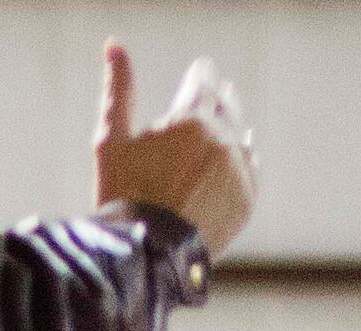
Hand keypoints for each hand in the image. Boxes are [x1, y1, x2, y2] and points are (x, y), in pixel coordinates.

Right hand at [96, 45, 255, 253]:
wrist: (145, 256)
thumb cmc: (121, 195)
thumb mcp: (111, 140)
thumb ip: (119, 89)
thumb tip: (114, 44)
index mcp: (191, 118)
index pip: (204, 80)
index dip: (200, 75)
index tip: (200, 73)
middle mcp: (222, 139)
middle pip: (227, 105)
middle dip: (218, 99)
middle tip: (216, 94)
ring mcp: (238, 170)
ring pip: (240, 137)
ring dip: (231, 129)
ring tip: (222, 128)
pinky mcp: (246, 200)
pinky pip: (250, 170)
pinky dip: (241, 161)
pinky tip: (236, 158)